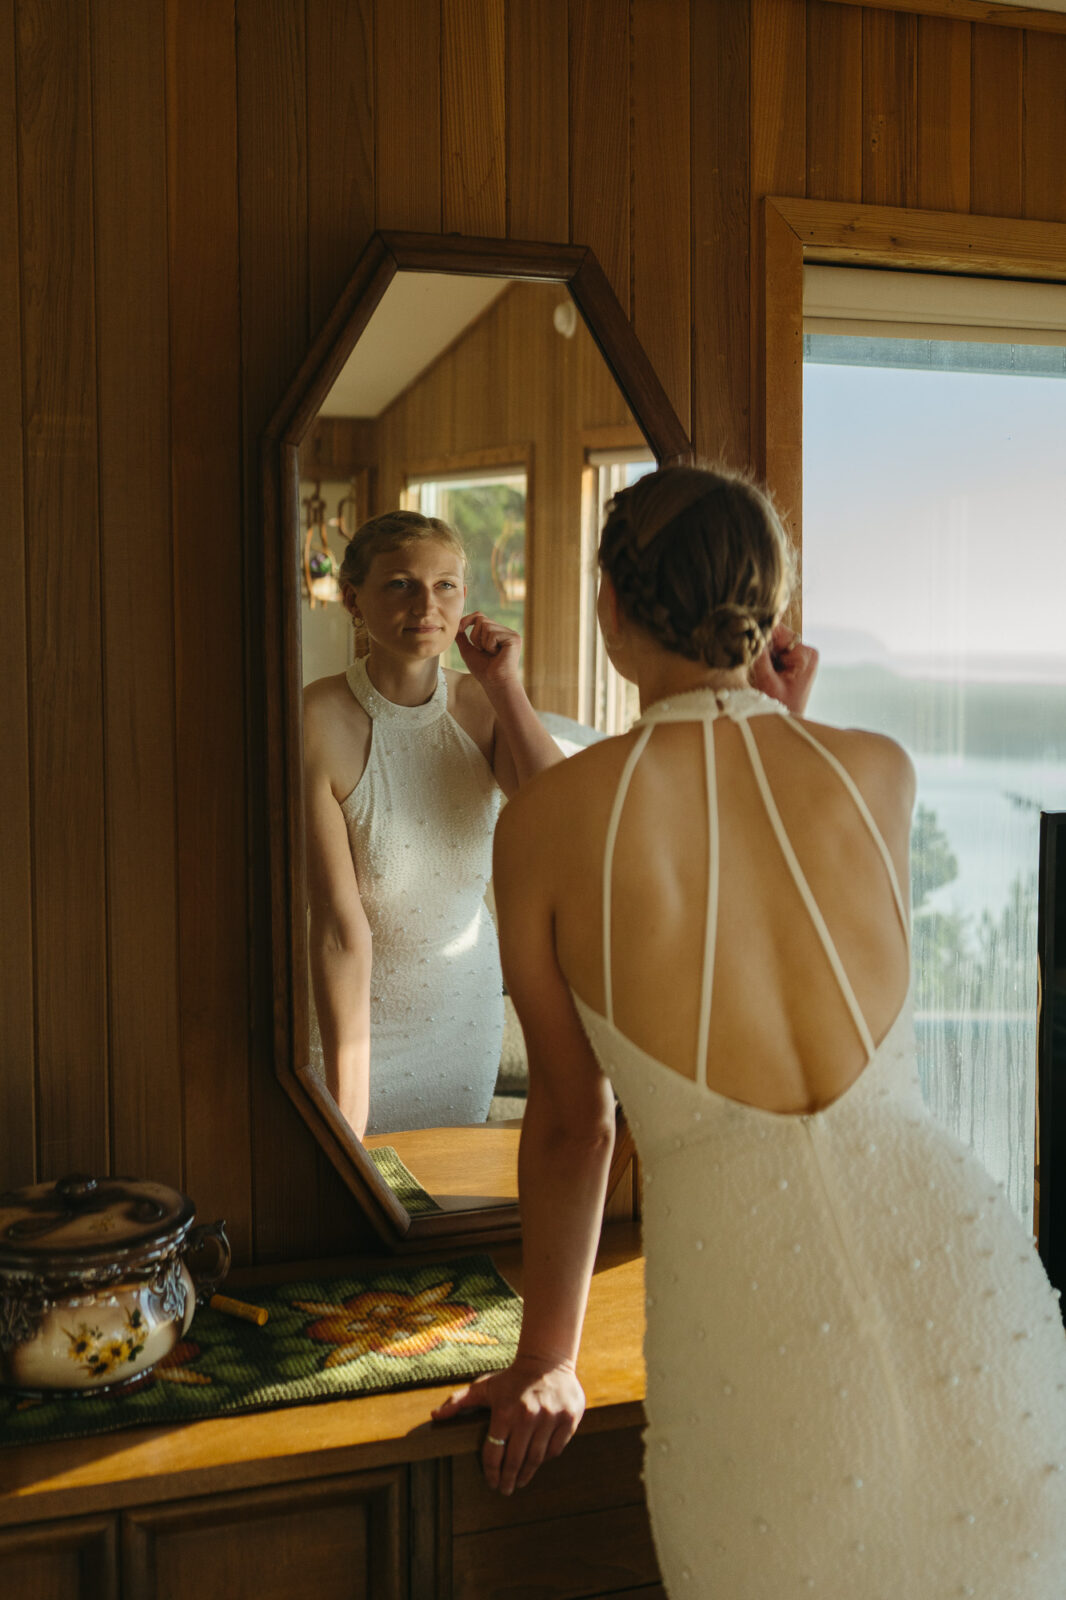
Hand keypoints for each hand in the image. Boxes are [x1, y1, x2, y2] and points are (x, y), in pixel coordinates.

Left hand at [430, 1354, 584, 1493]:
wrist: (547, 1360)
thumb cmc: (512, 1378)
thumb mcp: (484, 1387)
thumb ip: (458, 1402)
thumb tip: (434, 1416)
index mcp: (504, 1411)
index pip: (494, 1453)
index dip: (491, 1472)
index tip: (491, 1483)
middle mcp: (528, 1416)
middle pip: (516, 1461)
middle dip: (508, 1480)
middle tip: (505, 1490)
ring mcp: (550, 1417)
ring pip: (537, 1458)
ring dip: (527, 1474)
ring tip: (520, 1481)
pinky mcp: (568, 1417)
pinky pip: (556, 1448)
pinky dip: (547, 1458)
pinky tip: (539, 1461)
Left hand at [455, 611, 521, 688]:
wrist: (494, 683)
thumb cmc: (483, 671)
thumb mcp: (468, 651)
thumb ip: (462, 638)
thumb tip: (456, 627)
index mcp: (495, 633)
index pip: (480, 617)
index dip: (468, 619)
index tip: (460, 629)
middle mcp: (504, 631)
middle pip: (481, 619)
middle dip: (475, 636)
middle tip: (482, 651)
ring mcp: (510, 634)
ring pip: (486, 625)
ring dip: (482, 642)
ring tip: (490, 653)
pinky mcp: (514, 638)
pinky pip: (493, 633)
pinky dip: (490, 646)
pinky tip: (497, 655)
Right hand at [751, 623, 818, 714]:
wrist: (787, 728)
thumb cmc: (781, 709)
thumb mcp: (767, 681)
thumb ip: (759, 655)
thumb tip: (749, 632)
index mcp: (805, 654)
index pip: (778, 631)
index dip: (759, 633)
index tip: (742, 637)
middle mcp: (806, 652)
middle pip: (775, 638)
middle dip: (760, 647)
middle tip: (746, 658)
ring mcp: (800, 657)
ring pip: (772, 646)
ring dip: (760, 655)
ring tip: (754, 670)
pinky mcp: (793, 664)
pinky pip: (773, 654)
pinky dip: (763, 661)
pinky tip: (759, 672)